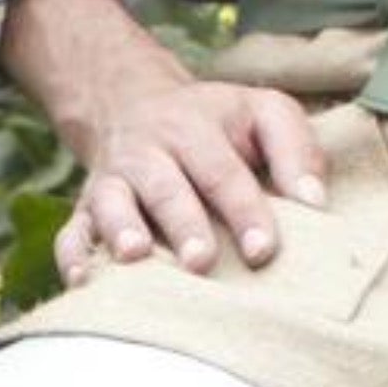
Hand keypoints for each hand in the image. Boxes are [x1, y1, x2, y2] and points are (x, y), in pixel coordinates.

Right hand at [1, 0, 327, 287]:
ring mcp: (113, 181)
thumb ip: (296, 148)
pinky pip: (71, 232)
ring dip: (122, 230)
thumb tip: (315, 202)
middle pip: (165, 187)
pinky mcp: (85, 209)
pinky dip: (73, 256)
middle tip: (201, 261)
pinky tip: (84, 282)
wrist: (135, 104)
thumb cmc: (218, 124)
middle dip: (183, 223)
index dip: (243, 208)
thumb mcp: (262, 112)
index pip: (222, 169)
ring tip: (137, 256)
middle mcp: (149, 152)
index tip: (262, 249)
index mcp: (196, 128)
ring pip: (112, 204)